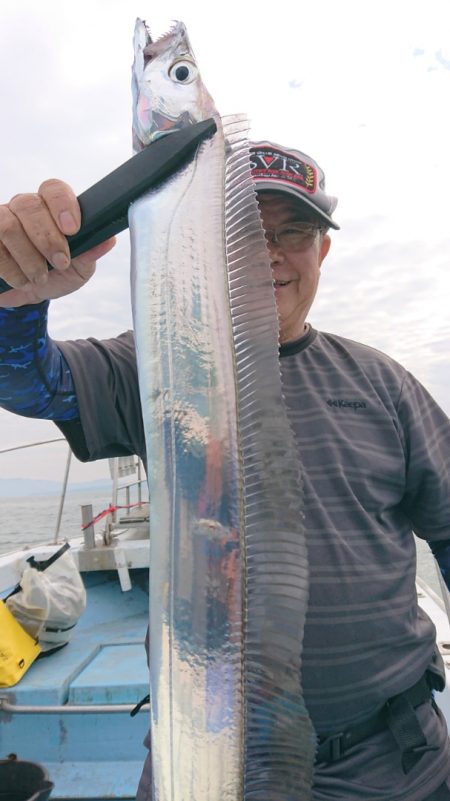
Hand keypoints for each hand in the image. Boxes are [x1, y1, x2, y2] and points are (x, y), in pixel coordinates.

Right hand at [0, 179, 115, 306]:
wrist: (26, 295)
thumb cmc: (54, 276)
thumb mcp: (78, 270)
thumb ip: (90, 254)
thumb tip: (108, 240)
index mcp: (50, 209)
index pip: (54, 190)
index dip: (63, 205)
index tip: (72, 230)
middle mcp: (23, 208)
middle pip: (30, 206)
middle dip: (48, 238)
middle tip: (60, 263)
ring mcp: (0, 219)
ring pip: (8, 227)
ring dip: (28, 258)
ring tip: (39, 277)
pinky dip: (9, 269)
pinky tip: (20, 279)